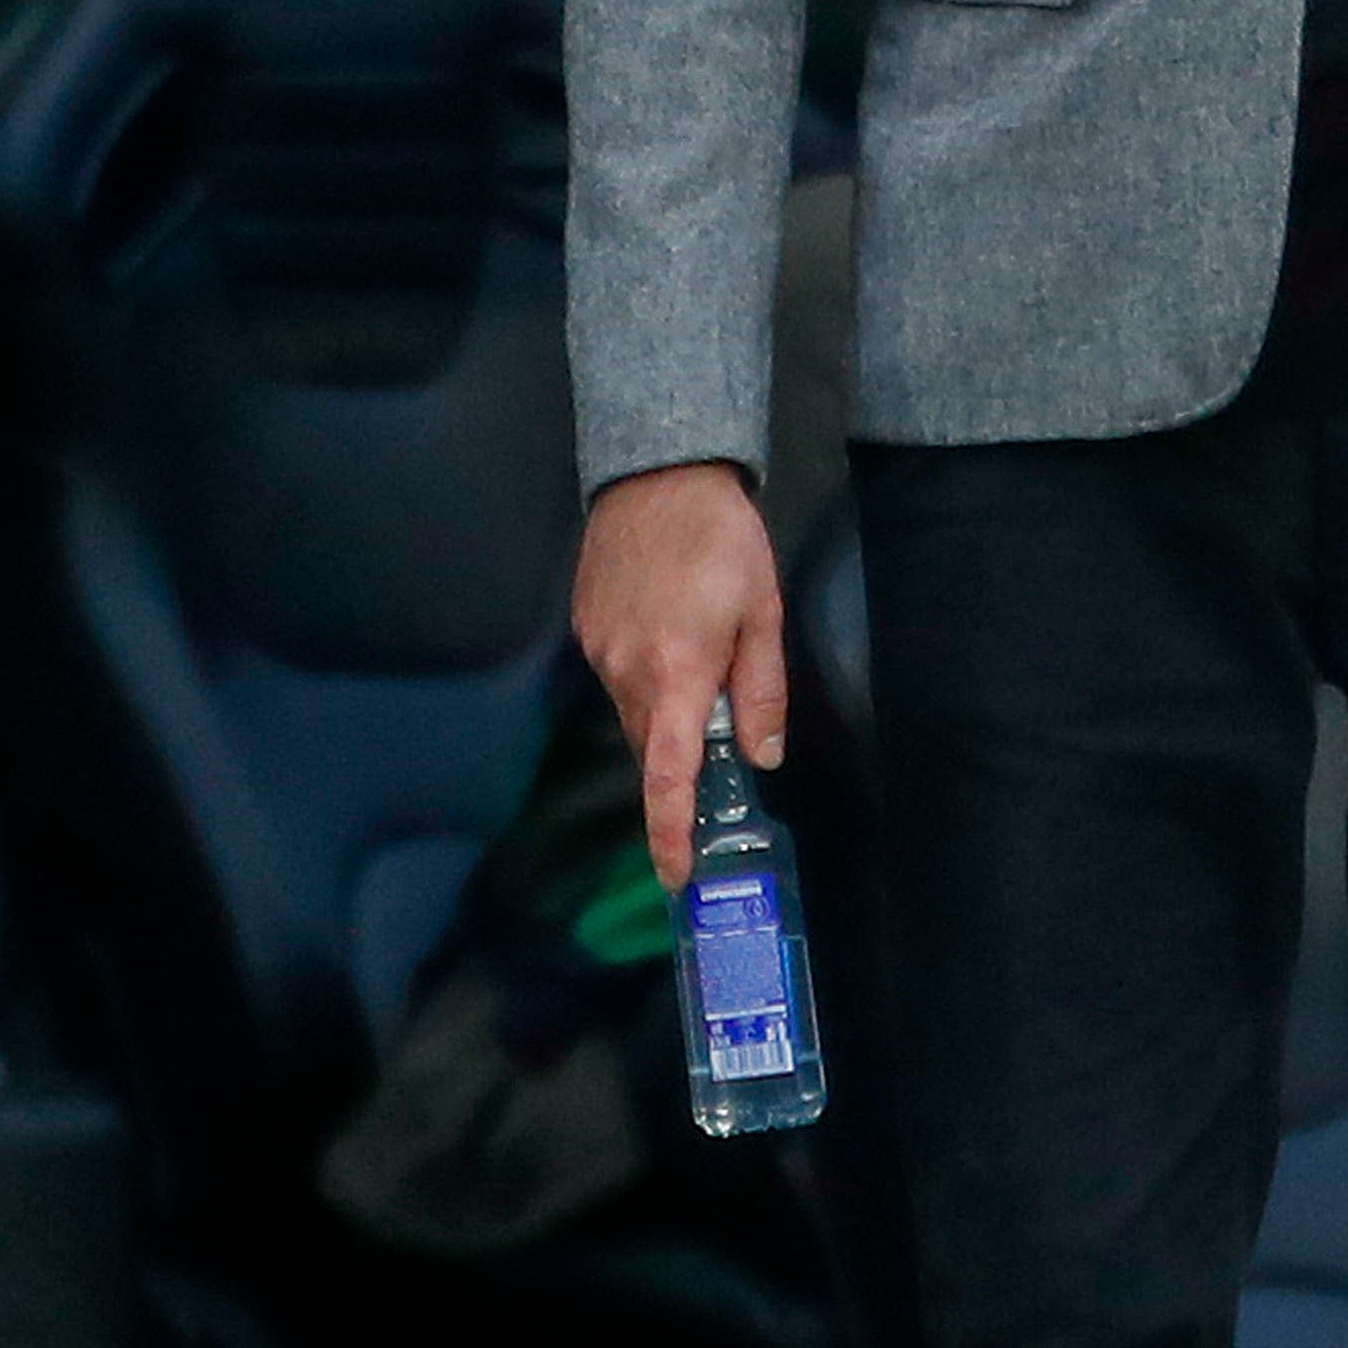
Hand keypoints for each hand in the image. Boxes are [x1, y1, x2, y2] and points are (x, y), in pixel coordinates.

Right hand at [577, 464, 787, 889]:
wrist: (657, 474)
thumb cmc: (722, 541)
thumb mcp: (763, 614)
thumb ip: (761, 690)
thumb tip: (761, 754)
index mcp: (678, 674)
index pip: (668, 773)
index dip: (670, 830)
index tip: (674, 874)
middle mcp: (626, 671)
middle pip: (650, 749)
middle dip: (679, 766)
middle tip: (716, 762)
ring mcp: (598, 650)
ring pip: (633, 715)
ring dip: (663, 718)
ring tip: (698, 674)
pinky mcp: (584, 628)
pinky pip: (617, 677)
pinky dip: (644, 681)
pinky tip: (668, 639)